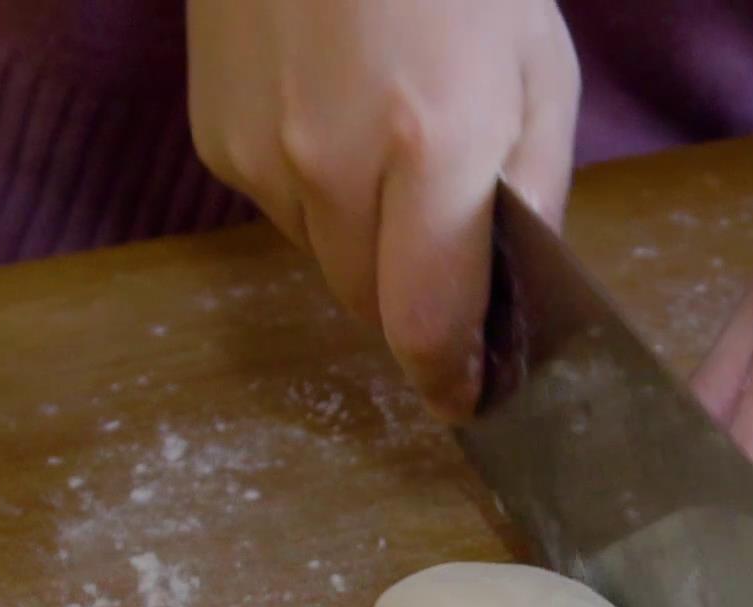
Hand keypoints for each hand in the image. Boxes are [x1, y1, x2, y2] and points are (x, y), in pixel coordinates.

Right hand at [187, 0, 579, 421]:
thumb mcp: (537, 63)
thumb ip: (533, 185)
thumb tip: (518, 283)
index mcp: (429, 145)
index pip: (423, 323)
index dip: (447, 377)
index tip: (465, 397)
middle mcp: (330, 164)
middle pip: (369, 305)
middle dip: (414, 302)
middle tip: (448, 254)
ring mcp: (258, 154)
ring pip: (322, 261)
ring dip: (364, 246)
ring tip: (392, 157)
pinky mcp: (215, 140)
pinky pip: (278, 211)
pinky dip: (315, 196)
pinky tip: (336, 119)